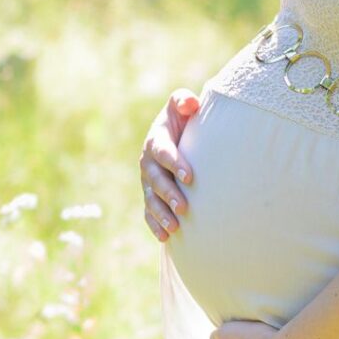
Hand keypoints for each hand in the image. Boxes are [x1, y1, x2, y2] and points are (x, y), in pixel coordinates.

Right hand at [140, 89, 200, 241]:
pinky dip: (155, 225)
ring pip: (151, 200)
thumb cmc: (183, 121)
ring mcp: (148, 182)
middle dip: (169, 194)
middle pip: (156, 180)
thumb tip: (191, 103)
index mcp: (156, 141)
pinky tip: (165, 237)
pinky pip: (149, 213)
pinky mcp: (150, 197)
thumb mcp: (182, 106)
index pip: (163, 152)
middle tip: (185, 207)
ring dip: (162, 214)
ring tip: (176, 227)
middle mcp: (148, 163)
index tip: (191, 177)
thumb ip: (184, 100)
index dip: (175, 163)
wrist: (176, 137)